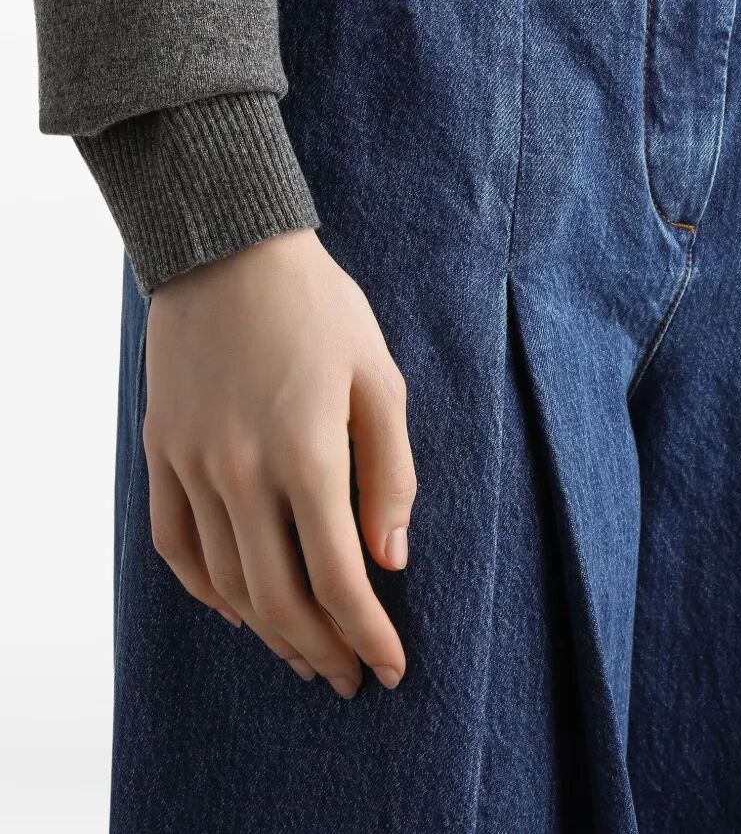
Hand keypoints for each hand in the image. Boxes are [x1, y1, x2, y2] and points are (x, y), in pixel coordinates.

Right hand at [143, 228, 415, 696]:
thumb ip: (391, 473)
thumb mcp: (379, 379)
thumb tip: (393, 559)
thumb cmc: (320, 309)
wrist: (228, 250)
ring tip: (304, 654)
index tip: (391, 667)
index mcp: (308, 454)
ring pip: (226, 583)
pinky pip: (175, 545)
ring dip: (269, 631)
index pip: (340, 578)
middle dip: (323, 650)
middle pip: (280, 598)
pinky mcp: (160, 452)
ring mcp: (192, 465)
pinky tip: (236, 608)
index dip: (368, 635)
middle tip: (350, 677)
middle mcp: (242, 472)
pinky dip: (206, 590)